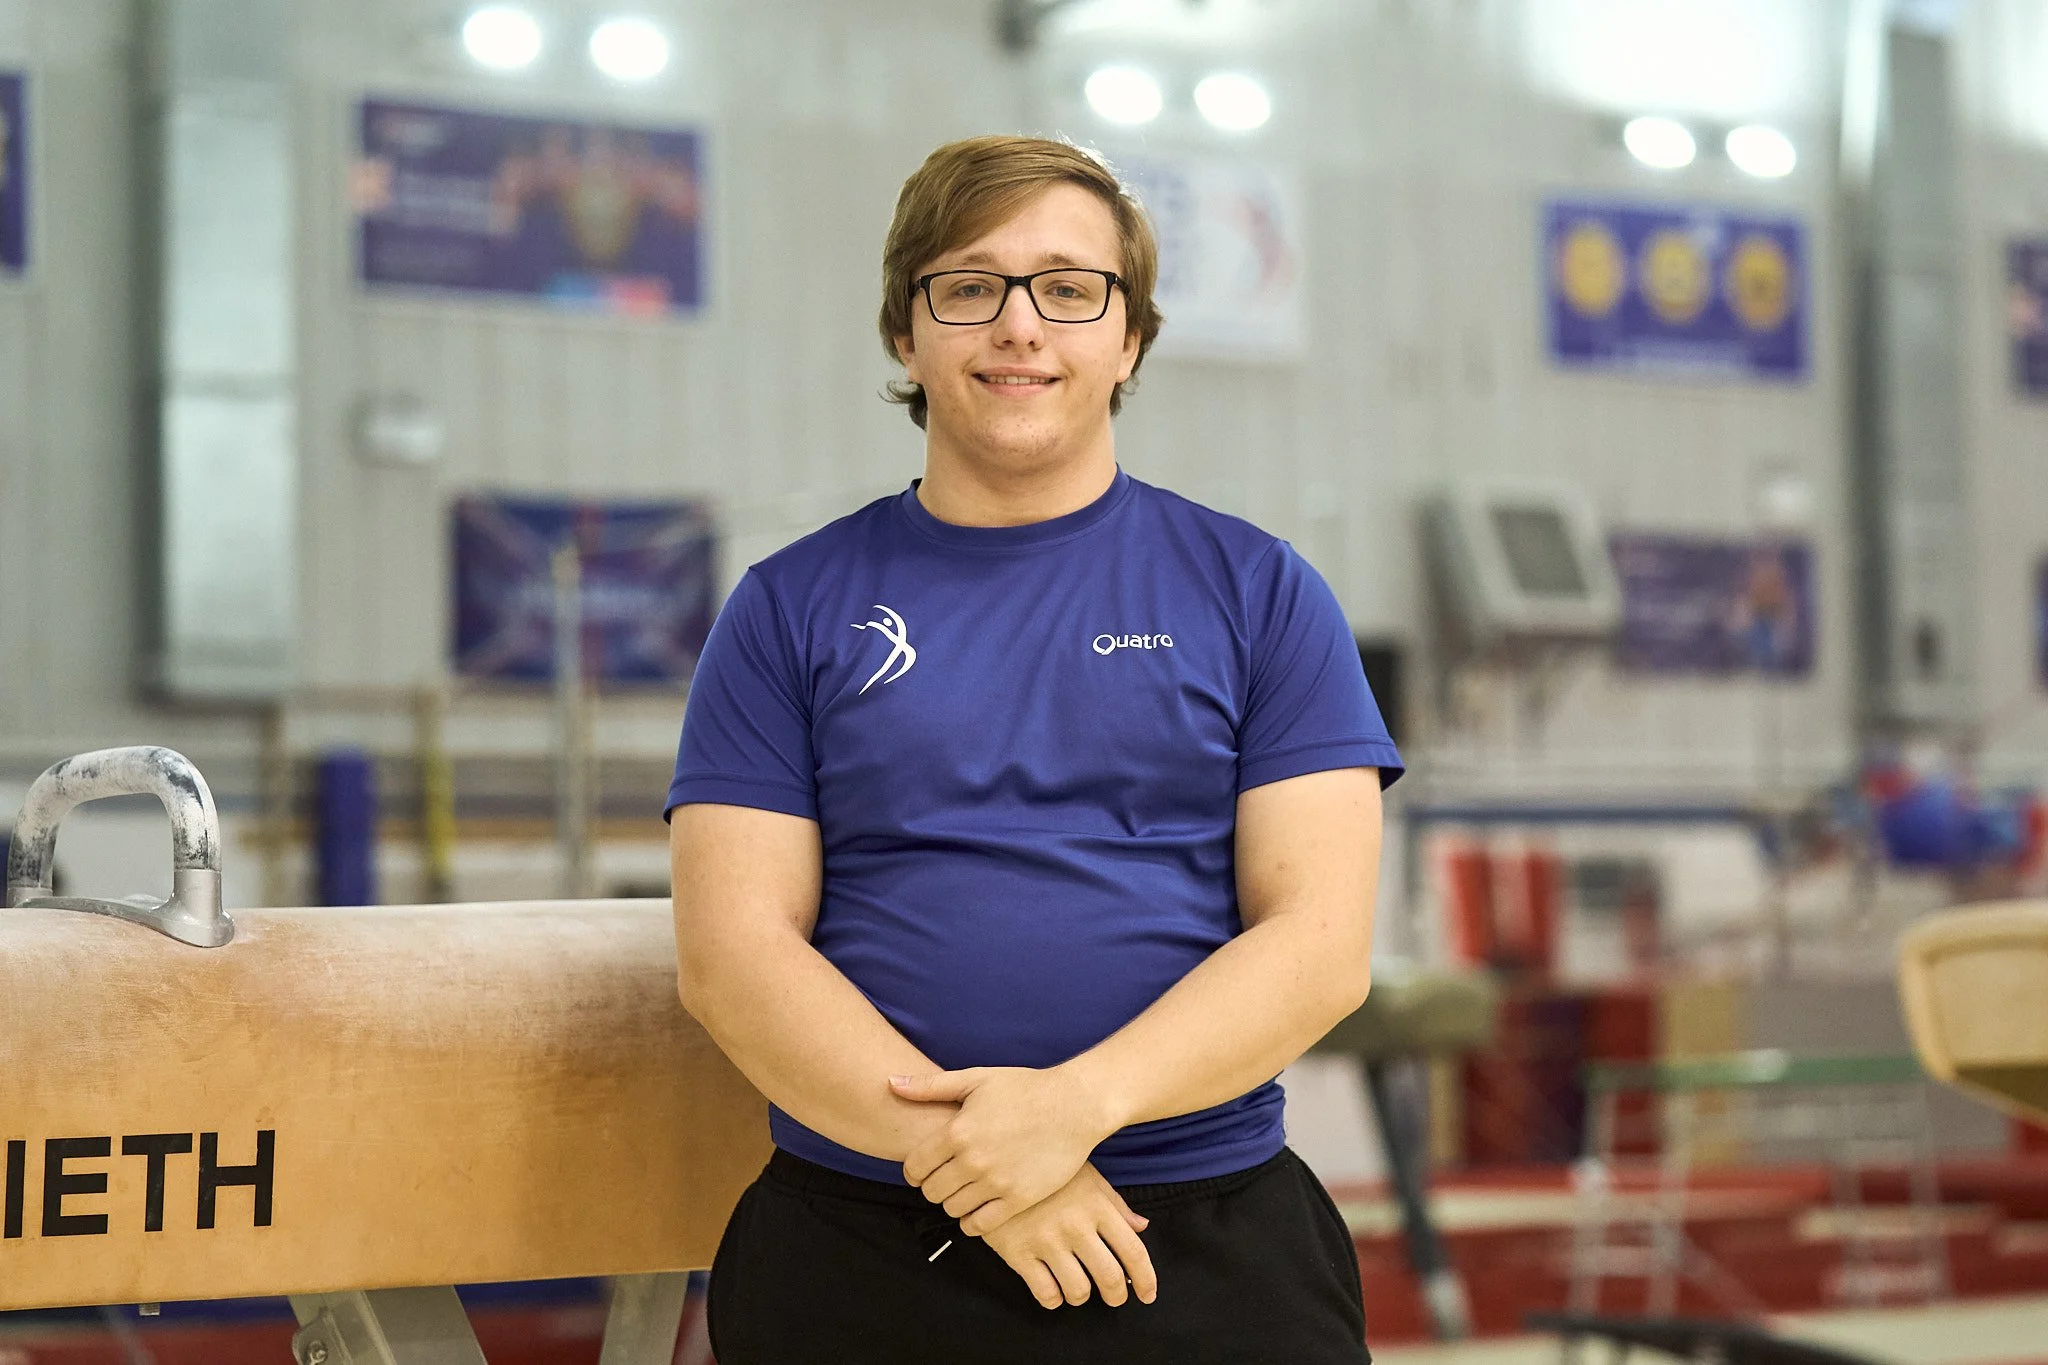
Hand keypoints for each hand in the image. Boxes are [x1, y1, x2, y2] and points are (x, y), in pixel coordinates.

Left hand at [890, 1065, 1114, 1236]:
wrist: (1074, 1105)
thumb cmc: (1024, 1088)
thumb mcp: (976, 1079)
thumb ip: (930, 1086)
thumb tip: (890, 1082)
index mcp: (958, 1131)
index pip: (915, 1167)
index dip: (914, 1170)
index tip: (923, 1168)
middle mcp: (973, 1160)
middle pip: (931, 1192)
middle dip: (932, 1187)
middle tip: (943, 1180)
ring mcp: (997, 1182)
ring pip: (953, 1210)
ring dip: (952, 1203)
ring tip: (963, 1191)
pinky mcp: (1019, 1199)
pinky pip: (981, 1225)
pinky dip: (972, 1222)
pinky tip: (978, 1208)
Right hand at [982, 1161, 1157, 1308]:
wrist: (995, 1160)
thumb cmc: (1048, 1168)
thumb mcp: (1087, 1176)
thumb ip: (1115, 1204)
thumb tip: (1142, 1227)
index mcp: (1097, 1206)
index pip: (1133, 1251)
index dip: (1147, 1279)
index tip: (1147, 1295)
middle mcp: (1075, 1225)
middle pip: (1110, 1278)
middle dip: (1117, 1296)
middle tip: (1115, 1298)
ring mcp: (1045, 1240)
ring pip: (1078, 1291)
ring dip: (1082, 1296)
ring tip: (1078, 1288)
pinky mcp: (1017, 1252)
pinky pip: (1045, 1293)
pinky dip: (1054, 1299)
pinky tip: (1053, 1288)